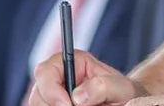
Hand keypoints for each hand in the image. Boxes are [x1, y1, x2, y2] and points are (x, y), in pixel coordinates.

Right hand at [27, 49, 146, 105]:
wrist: (125, 102)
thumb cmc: (124, 93)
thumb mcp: (121, 87)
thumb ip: (103, 86)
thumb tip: (78, 97)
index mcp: (71, 63)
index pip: (46, 71)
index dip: (51, 89)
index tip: (68, 104)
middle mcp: (57, 78)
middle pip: (38, 94)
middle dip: (54, 105)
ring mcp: (52, 96)